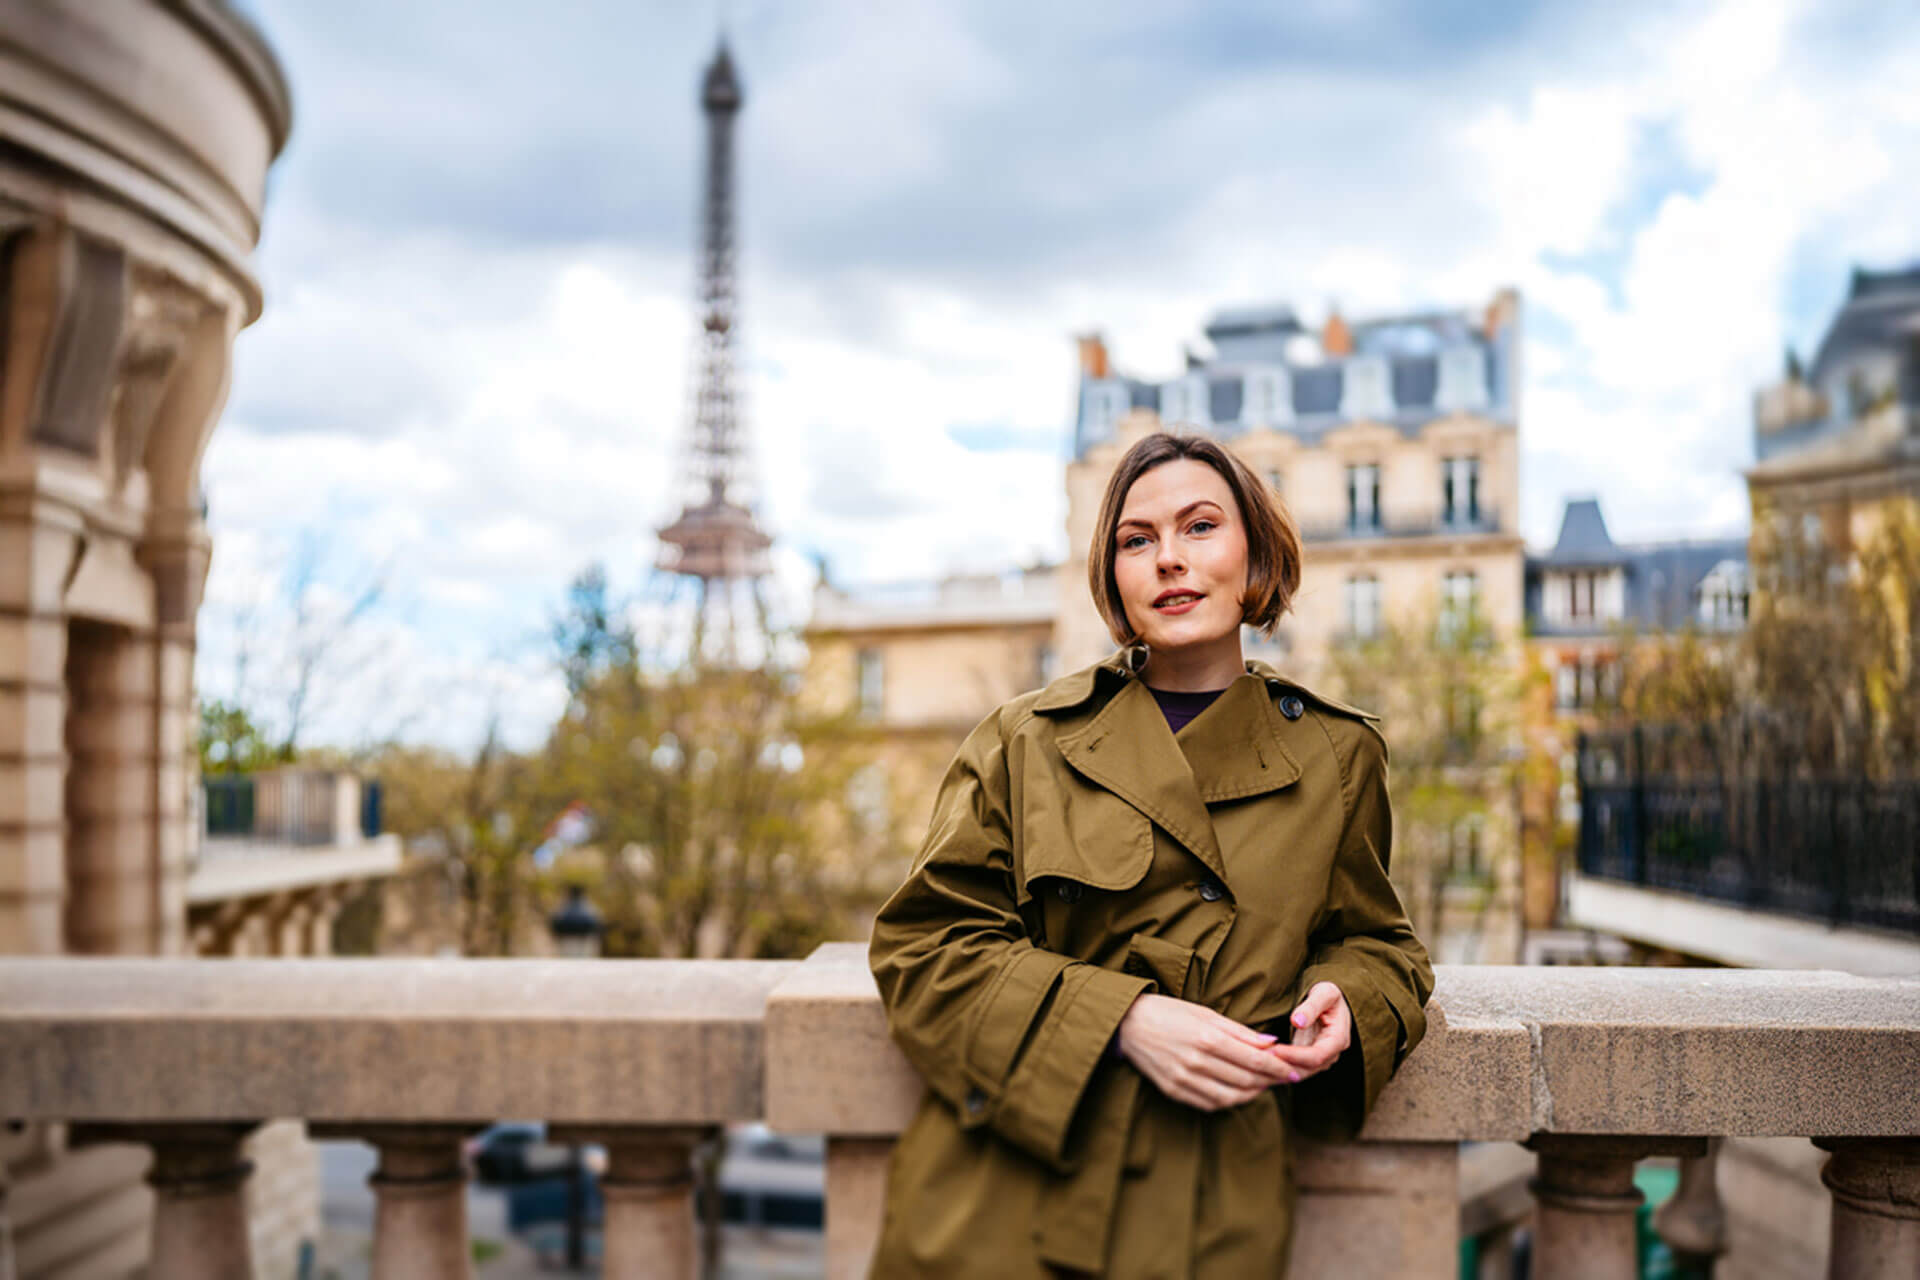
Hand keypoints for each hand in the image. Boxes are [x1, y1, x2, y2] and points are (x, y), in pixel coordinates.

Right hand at [1115, 993, 1292, 1110]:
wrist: (1129, 1024)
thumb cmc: (1170, 1012)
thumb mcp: (1206, 1013)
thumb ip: (1240, 1031)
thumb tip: (1272, 1044)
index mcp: (1208, 1038)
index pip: (1255, 1061)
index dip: (1279, 1069)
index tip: (1294, 1071)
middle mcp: (1197, 1062)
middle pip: (1247, 1081)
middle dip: (1271, 1082)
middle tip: (1285, 1079)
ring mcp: (1184, 1080)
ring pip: (1231, 1098)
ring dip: (1253, 1094)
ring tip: (1263, 1085)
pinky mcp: (1174, 1091)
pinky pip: (1211, 1103)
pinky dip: (1230, 1101)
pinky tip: (1238, 1092)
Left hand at [1268, 982, 1351, 1082]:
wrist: (1330, 999)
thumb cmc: (1328, 994)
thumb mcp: (1324, 993)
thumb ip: (1311, 1006)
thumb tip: (1297, 1021)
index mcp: (1338, 1039)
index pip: (1317, 1056)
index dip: (1295, 1055)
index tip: (1274, 1049)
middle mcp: (1332, 1054)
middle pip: (1308, 1069)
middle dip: (1284, 1065)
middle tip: (1260, 1058)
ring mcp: (1321, 1059)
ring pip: (1300, 1072)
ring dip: (1279, 1069)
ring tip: (1259, 1060)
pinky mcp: (1309, 1059)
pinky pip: (1295, 1068)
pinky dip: (1280, 1067)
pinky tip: (1263, 1061)